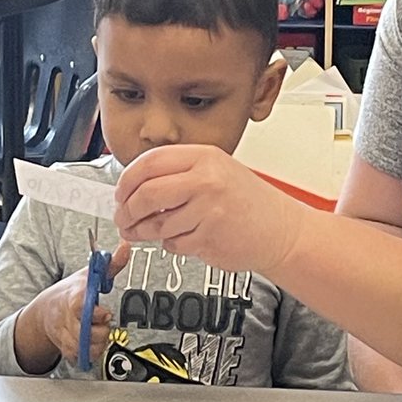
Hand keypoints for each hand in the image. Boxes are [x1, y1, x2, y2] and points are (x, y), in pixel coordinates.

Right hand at [40, 242, 130, 364]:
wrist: (46, 310)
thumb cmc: (72, 291)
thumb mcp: (90, 274)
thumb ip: (110, 264)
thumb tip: (126, 247)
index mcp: (73, 297)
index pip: (79, 306)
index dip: (94, 313)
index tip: (106, 313)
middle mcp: (66, 318)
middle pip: (84, 331)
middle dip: (101, 330)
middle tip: (105, 323)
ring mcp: (64, 334)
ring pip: (83, 347)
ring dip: (97, 342)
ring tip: (101, 332)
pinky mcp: (65, 348)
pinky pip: (80, 357)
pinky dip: (90, 353)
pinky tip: (93, 343)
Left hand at [114, 145, 303, 278]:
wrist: (281, 230)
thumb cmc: (246, 202)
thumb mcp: (215, 171)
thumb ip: (177, 174)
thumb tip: (132, 189)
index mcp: (204, 156)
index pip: (150, 162)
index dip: (127, 180)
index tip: (119, 194)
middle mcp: (206, 179)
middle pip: (147, 193)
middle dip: (127, 210)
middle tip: (123, 218)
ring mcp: (209, 209)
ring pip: (157, 223)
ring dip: (144, 232)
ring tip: (144, 232)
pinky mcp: (209, 237)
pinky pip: (174, 243)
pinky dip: (171, 244)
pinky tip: (184, 238)